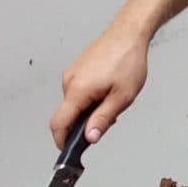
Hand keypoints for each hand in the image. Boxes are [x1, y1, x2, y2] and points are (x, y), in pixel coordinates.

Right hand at [53, 22, 151, 146]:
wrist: (128, 34)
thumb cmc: (127, 61)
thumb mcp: (121, 97)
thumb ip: (102, 119)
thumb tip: (89, 138)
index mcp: (77, 91)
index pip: (59, 124)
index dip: (62, 142)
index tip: (70, 152)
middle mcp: (69, 82)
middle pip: (68, 115)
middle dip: (84, 124)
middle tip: (110, 117)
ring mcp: (71, 74)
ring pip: (74, 104)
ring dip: (89, 110)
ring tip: (113, 98)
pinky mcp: (76, 70)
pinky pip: (77, 92)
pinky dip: (89, 98)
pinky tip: (107, 89)